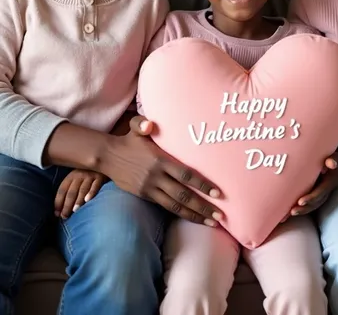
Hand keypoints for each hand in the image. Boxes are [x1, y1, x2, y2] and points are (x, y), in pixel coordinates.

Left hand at [54, 169, 105, 218]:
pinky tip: (87, 200)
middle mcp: (79, 175)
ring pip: (82, 190)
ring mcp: (90, 175)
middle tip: (65, 216)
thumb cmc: (87, 177)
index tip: (57, 214)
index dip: (58, 202)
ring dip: (78, 200)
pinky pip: (95, 186)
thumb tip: (58, 212)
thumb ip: (69, 192)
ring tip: (74, 210)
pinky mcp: (100, 177)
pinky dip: (91, 193)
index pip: (62, 190)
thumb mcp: (76, 180)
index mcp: (71, 176)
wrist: (103, 164)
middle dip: (67, 205)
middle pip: (71, 192)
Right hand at [101, 116, 222, 225]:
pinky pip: (165, 207)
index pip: (186, 175)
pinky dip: (180, 214)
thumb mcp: (135, 127)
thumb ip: (142, 123)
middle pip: (184, 195)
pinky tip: (192, 218)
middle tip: (220, 216)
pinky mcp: (145, 195)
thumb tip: (149, 124)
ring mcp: (150, 188)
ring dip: (194, 215)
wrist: (108, 157)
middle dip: (203, 207)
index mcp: (160, 160)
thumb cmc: (129, 140)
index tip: (218, 194)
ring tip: (211, 223)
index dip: (202, 185)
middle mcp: (157, 177)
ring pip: (175, 206)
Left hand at [289, 153, 337, 216]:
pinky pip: (305, 202)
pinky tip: (284, 216)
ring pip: (310, 205)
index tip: (300, 202)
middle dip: (304, 208)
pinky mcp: (312, 191)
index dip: (312, 198)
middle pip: (316, 202)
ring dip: (300, 211)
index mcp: (331, 181)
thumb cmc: (328, 151)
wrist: (326, 154)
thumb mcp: (334, 154)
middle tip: (292, 211)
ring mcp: (319, 191)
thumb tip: (330, 162)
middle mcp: (326, 189)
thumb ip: (334, 158)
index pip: (322, 192)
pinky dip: (296, 208)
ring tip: (287, 216)